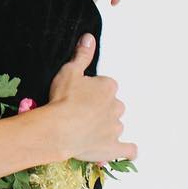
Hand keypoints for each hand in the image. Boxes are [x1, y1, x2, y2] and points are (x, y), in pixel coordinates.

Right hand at [43, 34, 135, 163]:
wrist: (59, 129)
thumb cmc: (63, 99)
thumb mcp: (70, 71)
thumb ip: (82, 55)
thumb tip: (89, 38)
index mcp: (108, 87)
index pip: (105, 86)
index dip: (91, 90)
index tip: (79, 95)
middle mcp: (116, 106)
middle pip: (112, 105)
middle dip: (100, 108)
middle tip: (81, 113)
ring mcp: (115, 128)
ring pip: (115, 125)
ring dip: (105, 127)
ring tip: (87, 131)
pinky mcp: (113, 147)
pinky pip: (128, 149)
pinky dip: (127, 150)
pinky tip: (126, 150)